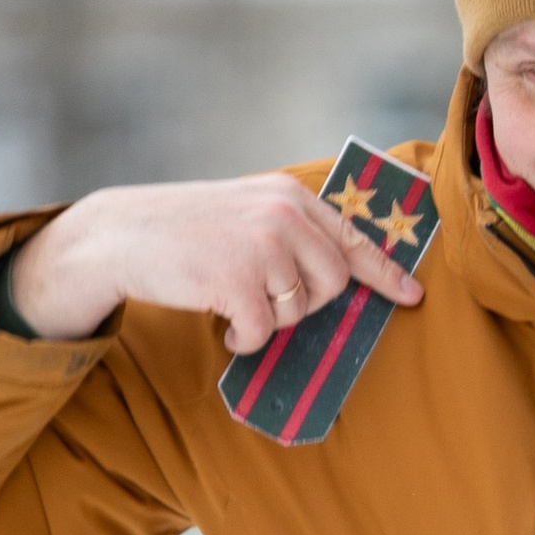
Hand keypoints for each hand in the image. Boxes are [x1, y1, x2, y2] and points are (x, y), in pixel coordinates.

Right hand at [7, 175, 425, 353]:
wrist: (121, 235)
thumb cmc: (185, 230)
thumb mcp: (246, 213)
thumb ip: (290, 232)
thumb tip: (339, 273)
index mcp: (289, 196)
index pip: (352, 236)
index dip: (386, 272)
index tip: (413, 295)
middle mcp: (283, 214)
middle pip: (334, 284)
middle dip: (305, 304)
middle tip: (262, 297)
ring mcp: (263, 246)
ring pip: (299, 311)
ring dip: (268, 320)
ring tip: (232, 299)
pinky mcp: (240, 280)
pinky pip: (264, 333)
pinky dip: (243, 338)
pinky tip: (220, 321)